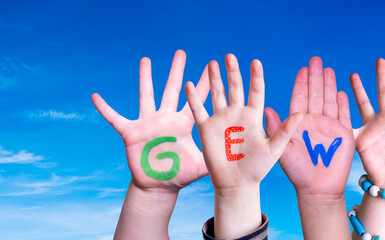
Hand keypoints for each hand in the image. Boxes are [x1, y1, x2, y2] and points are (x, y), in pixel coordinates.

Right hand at [92, 50, 209, 191]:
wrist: (159, 186)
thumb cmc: (181, 175)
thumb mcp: (201, 165)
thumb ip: (215, 157)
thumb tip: (235, 156)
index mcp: (183, 124)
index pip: (195, 100)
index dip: (203, 84)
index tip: (211, 67)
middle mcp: (166, 118)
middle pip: (172, 89)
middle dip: (177, 71)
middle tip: (181, 52)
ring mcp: (148, 123)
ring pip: (146, 95)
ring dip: (145, 77)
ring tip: (146, 59)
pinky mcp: (131, 132)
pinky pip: (115, 118)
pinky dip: (105, 109)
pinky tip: (95, 97)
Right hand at [185, 54, 301, 189]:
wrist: (237, 184)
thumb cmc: (258, 168)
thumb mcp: (275, 148)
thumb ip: (286, 130)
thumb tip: (303, 114)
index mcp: (254, 116)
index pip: (255, 91)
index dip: (255, 76)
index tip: (255, 62)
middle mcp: (237, 114)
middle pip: (235, 88)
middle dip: (232, 72)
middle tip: (230, 56)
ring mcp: (222, 120)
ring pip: (217, 94)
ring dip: (215, 79)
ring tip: (213, 62)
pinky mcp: (207, 128)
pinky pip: (199, 109)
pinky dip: (194, 97)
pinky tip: (190, 83)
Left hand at [265, 57, 354, 196]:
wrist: (318, 189)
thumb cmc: (298, 172)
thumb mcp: (282, 149)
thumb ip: (277, 129)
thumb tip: (265, 109)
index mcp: (298, 123)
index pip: (300, 98)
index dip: (301, 83)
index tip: (302, 68)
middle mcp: (314, 121)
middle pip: (315, 94)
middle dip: (316, 77)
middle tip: (316, 59)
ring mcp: (329, 126)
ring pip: (329, 100)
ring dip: (329, 85)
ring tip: (328, 69)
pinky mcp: (344, 134)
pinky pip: (344, 115)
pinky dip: (343, 104)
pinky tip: (341, 91)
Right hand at [350, 59, 384, 191]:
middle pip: (384, 92)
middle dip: (382, 76)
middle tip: (380, 60)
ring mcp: (373, 126)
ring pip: (364, 102)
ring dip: (359, 89)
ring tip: (354, 73)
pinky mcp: (361, 138)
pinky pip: (349, 123)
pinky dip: (342, 113)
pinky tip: (336, 101)